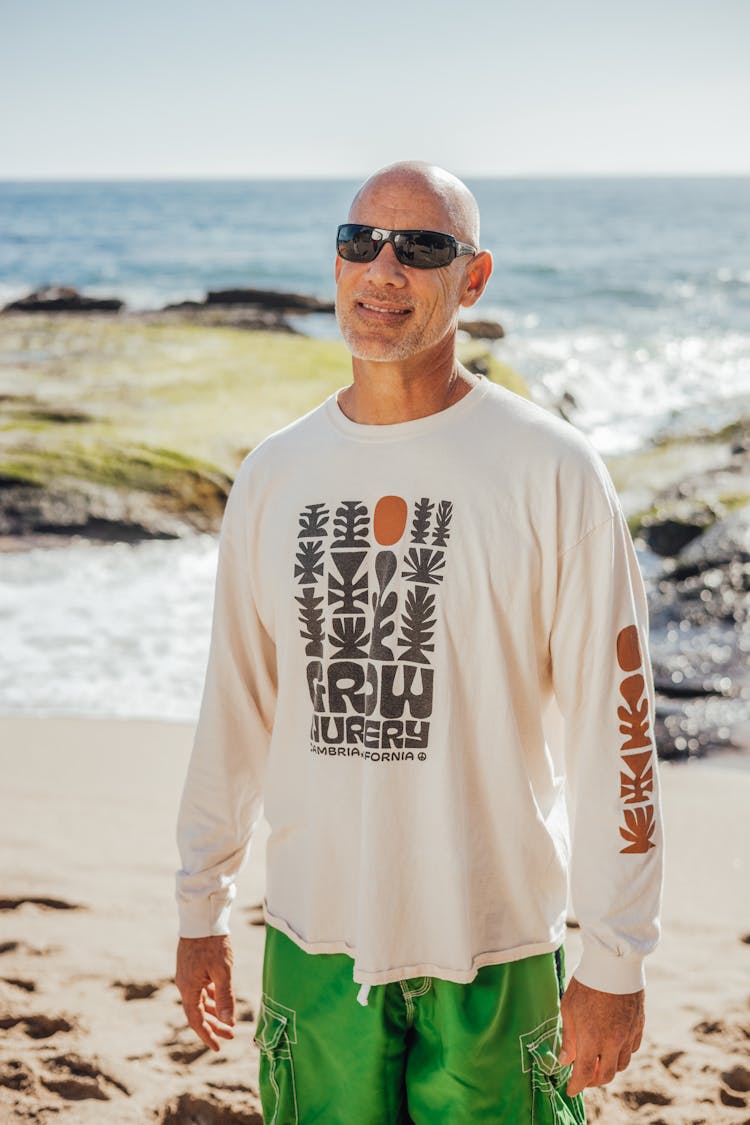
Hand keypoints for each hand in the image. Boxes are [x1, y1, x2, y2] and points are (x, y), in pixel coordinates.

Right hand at [175, 935, 235, 1051]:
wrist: (201, 917)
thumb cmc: (212, 943)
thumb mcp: (222, 971)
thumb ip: (225, 997)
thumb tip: (228, 1021)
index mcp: (189, 988)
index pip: (196, 1020)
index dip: (207, 1035)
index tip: (218, 1047)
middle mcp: (185, 985)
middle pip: (199, 1013)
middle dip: (214, 1026)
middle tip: (230, 1035)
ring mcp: (188, 976)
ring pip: (201, 1001)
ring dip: (214, 1012)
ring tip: (229, 1022)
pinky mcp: (193, 967)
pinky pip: (201, 990)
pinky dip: (212, 998)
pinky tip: (221, 1001)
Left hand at [559, 977, 643, 1096]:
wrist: (613, 963)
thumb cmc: (586, 983)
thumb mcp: (568, 1008)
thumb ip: (569, 1037)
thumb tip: (565, 1060)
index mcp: (591, 1039)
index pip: (583, 1074)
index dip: (576, 1086)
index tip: (570, 1090)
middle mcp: (612, 1042)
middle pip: (605, 1075)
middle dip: (593, 1080)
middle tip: (584, 1076)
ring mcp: (628, 1035)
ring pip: (621, 1064)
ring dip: (608, 1067)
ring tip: (597, 1060)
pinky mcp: (639, 1026)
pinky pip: (632, 1049)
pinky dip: (622, 1053)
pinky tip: (613, 1046)